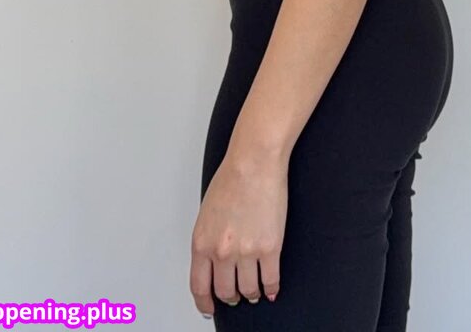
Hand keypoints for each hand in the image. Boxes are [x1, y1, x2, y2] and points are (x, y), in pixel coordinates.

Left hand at [190, 149, 287, 317]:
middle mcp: (222, 252)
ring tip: (255, 291)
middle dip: (231, 297)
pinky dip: (271, 289)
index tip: (209, 308)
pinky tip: (271, 288)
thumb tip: (214, 261)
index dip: (205, 303)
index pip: (199, 286)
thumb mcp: (207, 213)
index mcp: (202, 242)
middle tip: (236, 296)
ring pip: (248, 290)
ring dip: (252, 294)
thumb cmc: (232, 178)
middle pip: (225, 292)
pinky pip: (270, 280)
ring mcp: (246, 252)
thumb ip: (208, 240)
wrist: (254, 162)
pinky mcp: (270, 248)